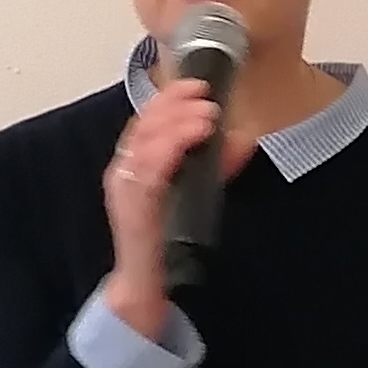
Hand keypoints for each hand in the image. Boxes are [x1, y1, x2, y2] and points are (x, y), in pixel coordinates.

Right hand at [98, 78, 224, 337]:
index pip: (148, 117)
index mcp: (135, 160)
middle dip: (176, 104)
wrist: (147, 282)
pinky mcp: (132, 209)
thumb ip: (217, 162)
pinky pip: (146, 174)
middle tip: (206, 97)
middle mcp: (124, 169)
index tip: (198, 85)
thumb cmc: (167, 234)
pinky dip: (168, 151)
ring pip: (145, 143)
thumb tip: (244, 136)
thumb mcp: (197, 187)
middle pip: (145, 123)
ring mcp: (124, 188)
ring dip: (177, 124)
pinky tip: (189, 141)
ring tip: (206, 116)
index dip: (171, 96)